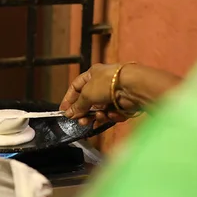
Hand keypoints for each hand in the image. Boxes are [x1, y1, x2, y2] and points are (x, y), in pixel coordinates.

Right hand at [60, 63, 182, 126]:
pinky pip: (112, 113)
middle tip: (80, 121)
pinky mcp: (123, 104)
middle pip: (88, 101)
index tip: (64, 112)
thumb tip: (69, 114)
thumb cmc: (107, 84)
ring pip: (100, 109)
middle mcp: (103, 83)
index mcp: (93, 74)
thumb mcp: (87, 94)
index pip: (76, 87)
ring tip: (98, 118)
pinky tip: (111, 114)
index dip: (69, 99)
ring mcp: (113, 94)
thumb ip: (77, 106)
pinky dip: (111, 115)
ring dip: (97, 115)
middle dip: (84, 112)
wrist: (133, 87)